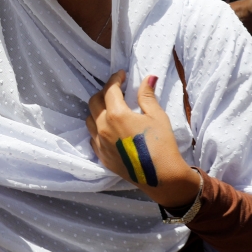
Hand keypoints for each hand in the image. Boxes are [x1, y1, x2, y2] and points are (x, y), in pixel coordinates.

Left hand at [86, 72, 199, 207]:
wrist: (161, 176)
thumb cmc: (161, 143)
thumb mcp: (156, 116)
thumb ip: (147, 96)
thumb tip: (148, 77)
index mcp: (116, 115)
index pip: (110, 90)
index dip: (115, 79)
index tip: (122, 75)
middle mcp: (103, 127)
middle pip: (94, 102)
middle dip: (104, 92)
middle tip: (117, 91)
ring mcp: (100, 143)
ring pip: (90, 120)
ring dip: (98, 110)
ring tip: (111, 109)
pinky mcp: (102, 157)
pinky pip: (92, 137)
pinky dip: (97, 128)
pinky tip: (109, 129)